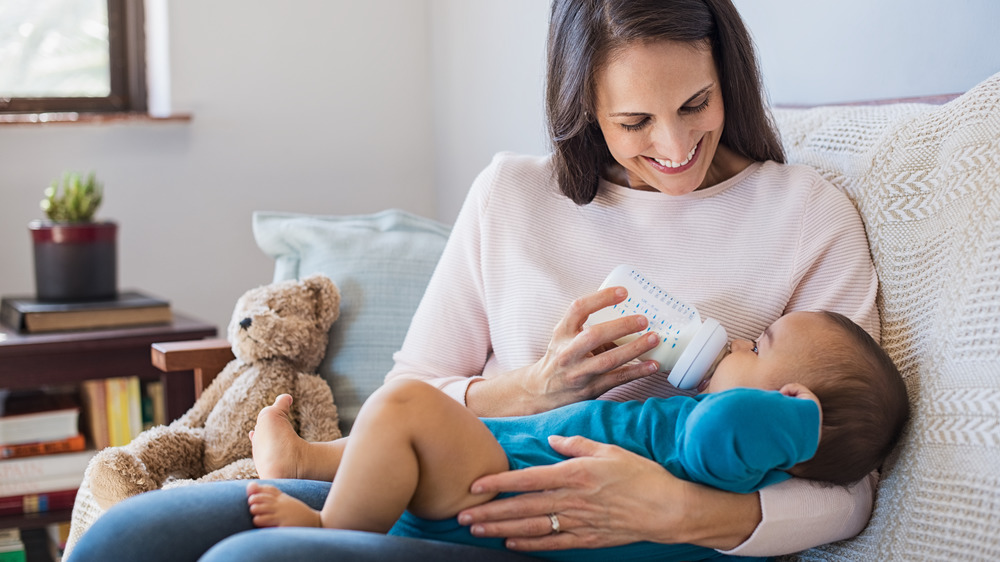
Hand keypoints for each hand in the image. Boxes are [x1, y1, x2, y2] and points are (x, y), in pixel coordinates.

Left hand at [457, 435, 747, 551]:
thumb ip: (578, 445)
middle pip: (522, 507)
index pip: (527, 478)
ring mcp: (578, 522)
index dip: (499, 482)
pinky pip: (553, 543)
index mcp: (574, 474)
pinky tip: (511, 544)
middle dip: (490, 512)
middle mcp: (571, 500)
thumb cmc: (642, 475)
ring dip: (502, 530)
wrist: (668, 509)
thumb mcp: (610, 450)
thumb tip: (554, 441)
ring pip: (531, 527)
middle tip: (464, 515)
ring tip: (478, 531)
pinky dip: (530, 544)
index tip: (475, 485)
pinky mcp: (588, 538)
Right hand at [497, 286, 660, 412]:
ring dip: (634, 349)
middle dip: (621, 326)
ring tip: (654, 339)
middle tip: (644, 320)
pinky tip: (653, 365)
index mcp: (562, 332)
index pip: (578, 309)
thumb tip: (629, 317)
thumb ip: (589, 327)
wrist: (542, 392)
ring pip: (608, 360)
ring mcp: (578, 372)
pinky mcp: (590, 389)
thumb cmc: (561, 358)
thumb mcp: (565, 338)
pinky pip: (617, 379)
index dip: (601, 298)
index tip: (623, 292)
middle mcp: (567, 352)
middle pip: (594, 335)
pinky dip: (637, 371)